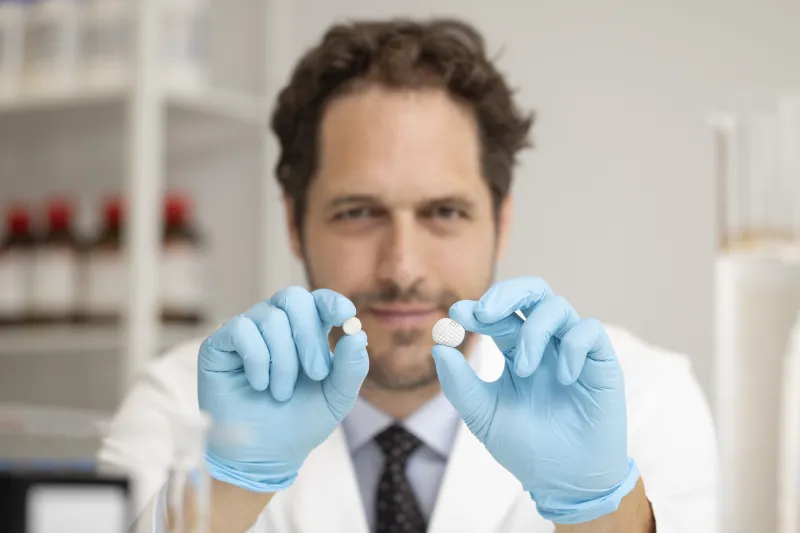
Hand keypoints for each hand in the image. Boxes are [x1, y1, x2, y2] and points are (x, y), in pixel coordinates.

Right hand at [197, 286, 368, 492]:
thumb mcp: (336, 398)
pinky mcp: (219, 345)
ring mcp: (246, 332)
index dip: (331, 301)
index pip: (317, 299)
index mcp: (305, 331)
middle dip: (309, 336)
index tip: (345, 316)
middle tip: (316, 374)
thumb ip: (351, 368)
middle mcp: (275, 325)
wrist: (264, 456)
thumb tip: (357, 334)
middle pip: (293, 298)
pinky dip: (257, 359)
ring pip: (270, 318)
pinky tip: (259, 385)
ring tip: (281, 392)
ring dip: (283, 360)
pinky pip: (240, 329)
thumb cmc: (300, 422)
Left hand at [431, 277, 639, 523]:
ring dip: (534, 331)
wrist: (565, 482)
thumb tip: (438, 348)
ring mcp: (573, 350)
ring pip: (557, 306)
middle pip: (532, 292)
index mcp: (516, 350)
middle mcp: (546, 343)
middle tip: (485, 311)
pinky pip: (590, 330)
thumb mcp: (484, 416)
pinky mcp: (602, 362)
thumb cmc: (525, 448)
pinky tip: (563, 377)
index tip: (456, 313)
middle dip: (507, 292)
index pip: (499, 315)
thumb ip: (460, 384)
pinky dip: (572, 347)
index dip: (478, 308)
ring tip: (523, 370)